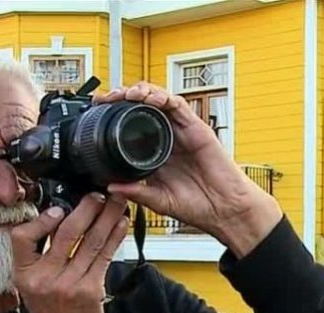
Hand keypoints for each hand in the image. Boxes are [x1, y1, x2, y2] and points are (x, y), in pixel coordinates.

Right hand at [10, 193, 128, 312]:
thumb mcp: (31, 286)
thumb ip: (40, 257)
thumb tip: (57, 220)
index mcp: (24, 275)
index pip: (22, 237)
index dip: (40, 219)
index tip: (57, 207)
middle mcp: (45, 278)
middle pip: (65, 233)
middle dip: (85, 209)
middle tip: (96, 194)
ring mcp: (69, 284)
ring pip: (90, 241)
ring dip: (105, 217)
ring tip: (115, 202)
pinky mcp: (91, 290)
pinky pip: (105, 256)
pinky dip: (114, 237)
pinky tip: (120, 224)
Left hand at [94, 83, 282, 257]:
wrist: (225, 211)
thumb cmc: (197, 205)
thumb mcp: (158, 200)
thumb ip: (136, 192)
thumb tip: (110, 187)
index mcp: (155, 152)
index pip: (131, 124)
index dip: (115, 113)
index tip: (98, 110)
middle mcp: (167, 137)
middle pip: (143, 106)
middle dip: (124, 96)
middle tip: (108, 97)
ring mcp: (181, 131)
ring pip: (159, 100)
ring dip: (142, 92)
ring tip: (127, 94)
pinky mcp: (197, 128)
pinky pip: (179, 106)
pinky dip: (163, 98)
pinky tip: (150, 99)